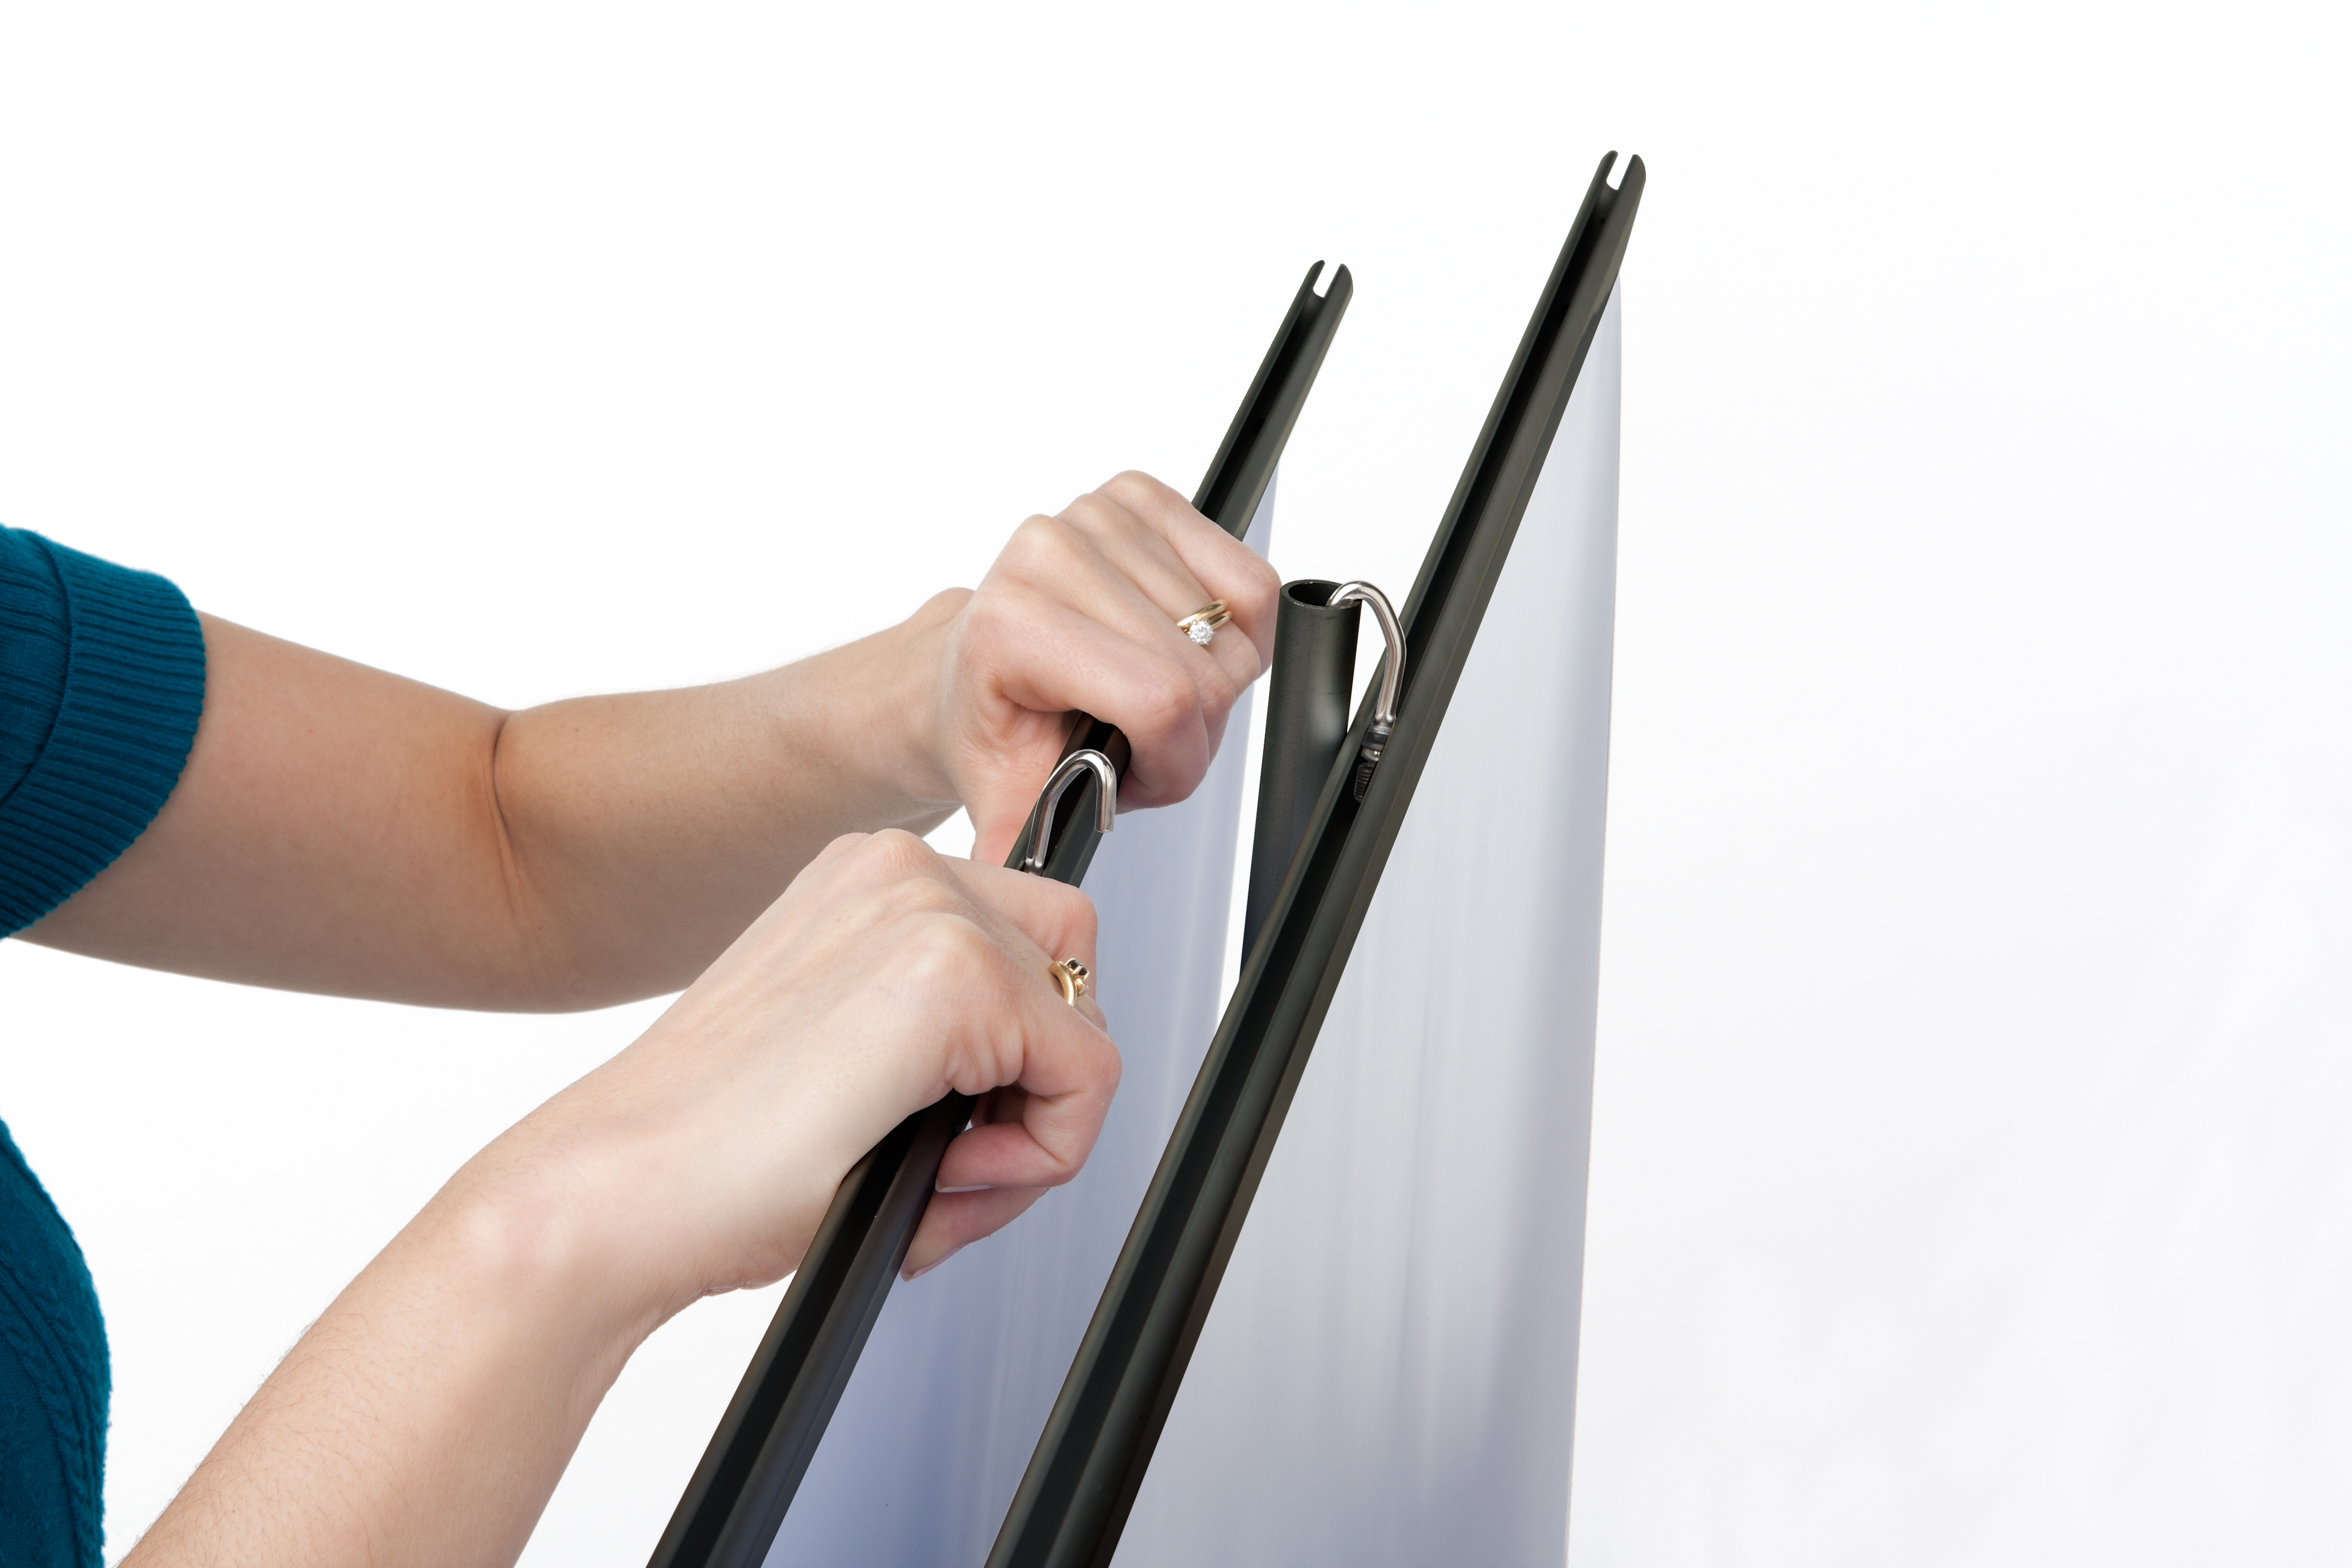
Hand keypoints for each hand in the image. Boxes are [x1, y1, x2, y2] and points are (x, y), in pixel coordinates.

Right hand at [467, 828, 1117, 1316]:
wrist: (614, 1194)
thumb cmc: (709, 1152)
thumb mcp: (848, 1051)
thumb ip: (942, 1029)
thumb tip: (1040, 1071)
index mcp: (872, 877)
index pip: (1033, 944)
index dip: (1015, 1060)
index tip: (951, 1131)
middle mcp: (904, 871)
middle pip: (1074, 976)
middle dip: (1036, 1091)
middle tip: (953, 1166)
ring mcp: (932, 913)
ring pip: (1085, 1034)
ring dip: (1030, 1137)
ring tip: (931, 1185)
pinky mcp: (956, 978)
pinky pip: (1088, 1079)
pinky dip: (1038, 1160)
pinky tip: (937, 1184)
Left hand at [910, 470, 1280, 864]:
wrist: (972, 660)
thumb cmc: (996, 717)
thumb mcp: (1002, 791)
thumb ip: (1025, 832)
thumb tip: (1022, 868)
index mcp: (1012, 621)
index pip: (1160, 697)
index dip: (1176, 759)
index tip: (1147, 777)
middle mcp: (1050, 551)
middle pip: (1205, 671)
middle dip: (1194, 733)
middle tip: (1144, 743)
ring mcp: (1097, 515)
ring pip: (1234, 629)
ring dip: (1213, 684)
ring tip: (1150, 698)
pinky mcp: (1141, 498)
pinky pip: (1248, 578)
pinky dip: (1236, 628)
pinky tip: (1182, 645)